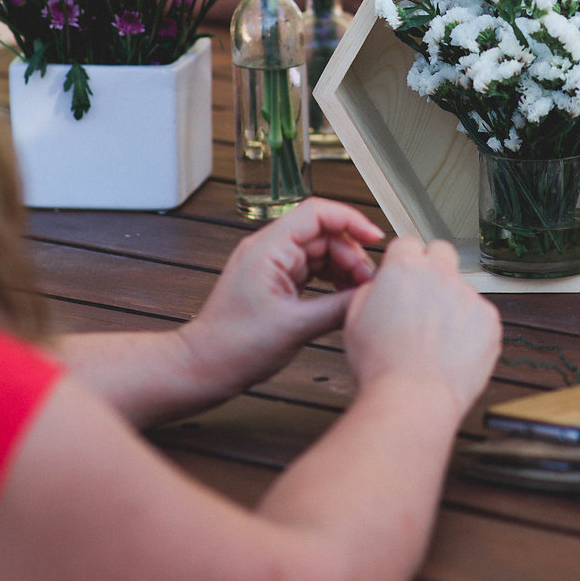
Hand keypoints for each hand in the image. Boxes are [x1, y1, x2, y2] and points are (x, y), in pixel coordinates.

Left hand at [179, 199, 382, 399]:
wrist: (205, 367)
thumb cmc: (234, 347)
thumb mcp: (296, 327)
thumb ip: (337, 307)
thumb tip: (369, 295)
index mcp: (268, 248)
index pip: (317, 213)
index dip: (351, 220)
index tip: (374, 238)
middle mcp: (269, 249)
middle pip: (323, 233)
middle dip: (351, 253)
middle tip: (368, 281)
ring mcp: (271, 263)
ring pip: (319, 251)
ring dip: (343, 267)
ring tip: (359, 291)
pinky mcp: (274, 280)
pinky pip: (311, 268)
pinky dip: (331, 278)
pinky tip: (343, 295)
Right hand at [343, 236, 501, 417]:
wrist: (412, 402)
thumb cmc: (381, 368)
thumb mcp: (355, 320)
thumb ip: (370, 290)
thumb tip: (381, 283)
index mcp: (404, 268)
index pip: (408, 243)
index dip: (404, 261)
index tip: (405, 276)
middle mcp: (438, 274)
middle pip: (441, 252)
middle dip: (433, 267)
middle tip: (424, 297)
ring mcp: (467, 295)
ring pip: (461, 287)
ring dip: (451, 303)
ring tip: (436, 338)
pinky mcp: (488, 319)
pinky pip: (480, 314)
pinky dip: (470, 328)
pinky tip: (452, 350)